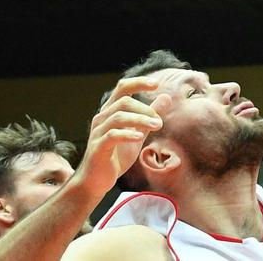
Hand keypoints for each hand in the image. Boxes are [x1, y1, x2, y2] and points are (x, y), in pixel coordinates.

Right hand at [71, 77, 169, 196]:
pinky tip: (139, 137)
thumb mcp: (138, 133)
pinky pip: (112, 136)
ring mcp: (98, 133)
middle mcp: (102, 118)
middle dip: (145, 108)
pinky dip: (127, 134)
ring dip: (141, 120)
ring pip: (118, 117)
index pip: (122, 88)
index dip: (138, 83)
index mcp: (110, 112)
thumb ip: (149, 116)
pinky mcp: (98, 148)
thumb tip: (166, 96)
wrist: (96, 181)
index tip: (156, 84)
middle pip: (123, 101)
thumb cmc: (116, 156)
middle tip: (159, 122)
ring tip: (157, 126)